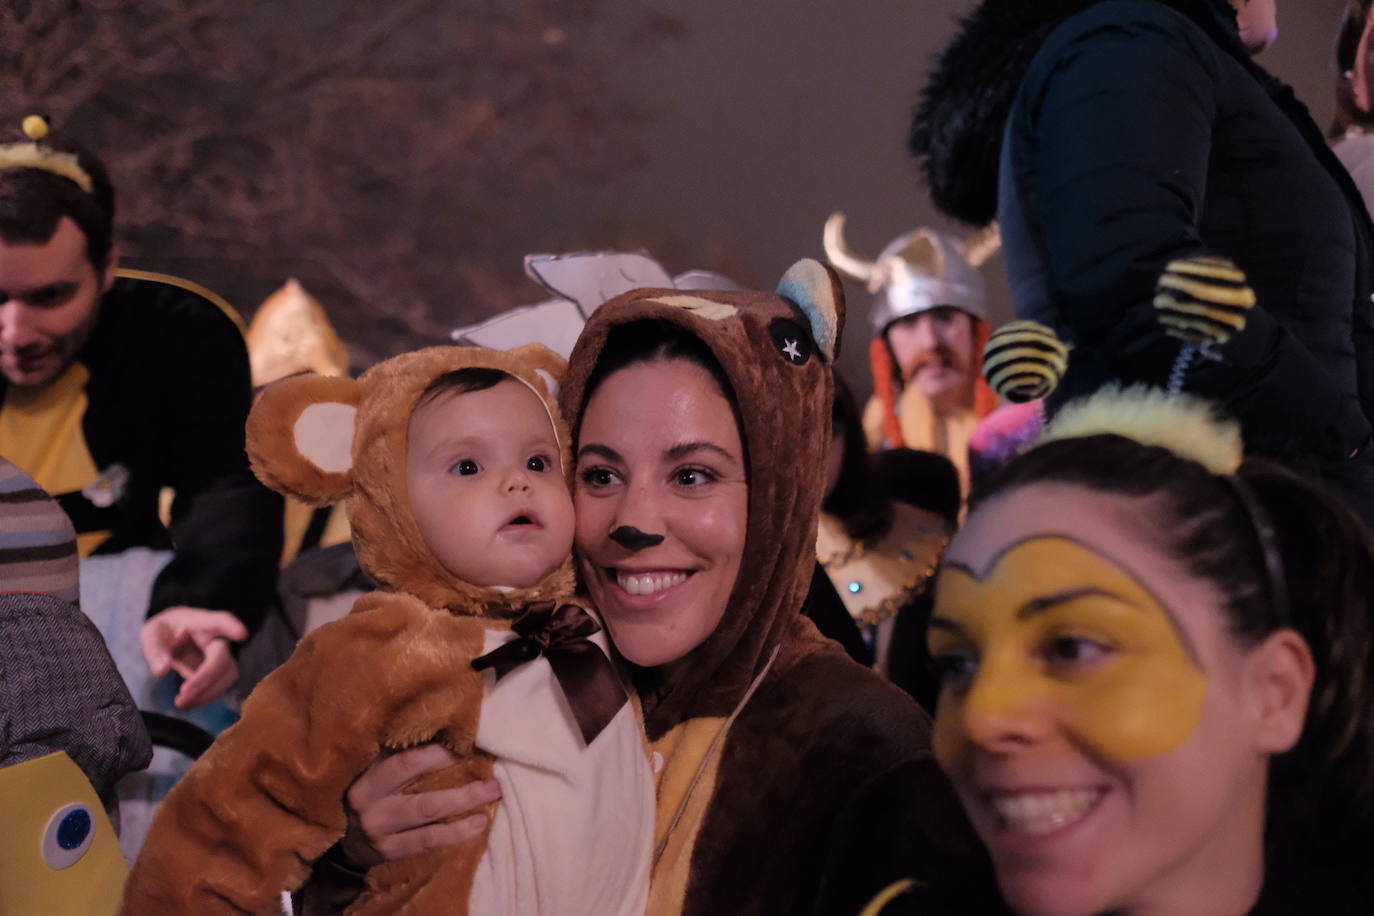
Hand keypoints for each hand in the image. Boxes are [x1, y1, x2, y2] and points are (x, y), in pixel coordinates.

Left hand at [140, 606, 248, 709]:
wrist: (173, 637)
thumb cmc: (166, 630)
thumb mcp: (152, 633)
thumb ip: (155, 649)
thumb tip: (162, 671)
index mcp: (201, 623)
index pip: (220, 621)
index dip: (232, 627)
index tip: (242, 634)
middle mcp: (217, 640)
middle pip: (222, 659)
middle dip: (206, 678)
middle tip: (183, 694)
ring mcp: (221, 658)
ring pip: (227, 676)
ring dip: (206, 693)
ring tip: (181, 702)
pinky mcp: (218, 675)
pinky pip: (219, 688)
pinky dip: (204, 699)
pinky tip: (187, 703)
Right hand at [339, 744, 500, 865]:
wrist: (340, 835)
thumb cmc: (367, 789)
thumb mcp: (372, 766)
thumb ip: (397, 752)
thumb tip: (444, 729)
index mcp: (368, 779)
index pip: (406, 764)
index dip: (439, 756)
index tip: (469, 747)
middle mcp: (371, 807)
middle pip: (424, 802)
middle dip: (463, 794)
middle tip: (493, 783)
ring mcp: (380, 833)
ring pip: (428, 826)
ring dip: (462, 817)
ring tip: (489, 808)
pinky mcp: (389, 853)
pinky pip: (426, 844)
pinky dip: (453, 836)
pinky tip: (475, 827)